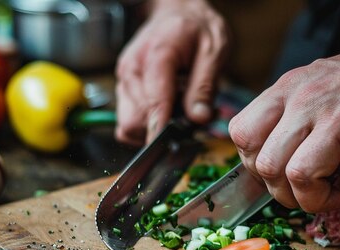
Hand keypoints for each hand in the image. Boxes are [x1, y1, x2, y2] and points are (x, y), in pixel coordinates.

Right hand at [115, 0, 228, 144]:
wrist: (178, 12)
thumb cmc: (197, 28)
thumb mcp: (214, 51)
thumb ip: (205, 87)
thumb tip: (199, 119)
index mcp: (156, 57)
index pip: (152, 103)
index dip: (160, 130)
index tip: (169, 146)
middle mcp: (132, 71)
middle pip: (134, 122)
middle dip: (161, 129)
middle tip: (187, 120)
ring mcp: (125, 80)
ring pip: (129, 125)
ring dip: (154, 127)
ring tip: (178, 110)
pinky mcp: (125, 89)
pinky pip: (130, 120)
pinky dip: (148, 123)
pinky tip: (167, 109)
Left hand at [229, 0, 339, 218]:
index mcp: (288, 93)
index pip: (241, 134)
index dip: (260, 167)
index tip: (291, 182)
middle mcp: (292, 97)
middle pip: (249, 156)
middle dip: (278, 188)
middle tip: (314, 192)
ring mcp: (312, 108)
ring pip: (270, 167)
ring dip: (299, 196)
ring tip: (333, 195)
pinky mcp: (338, 124)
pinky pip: (303, 172)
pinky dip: (320, 196)